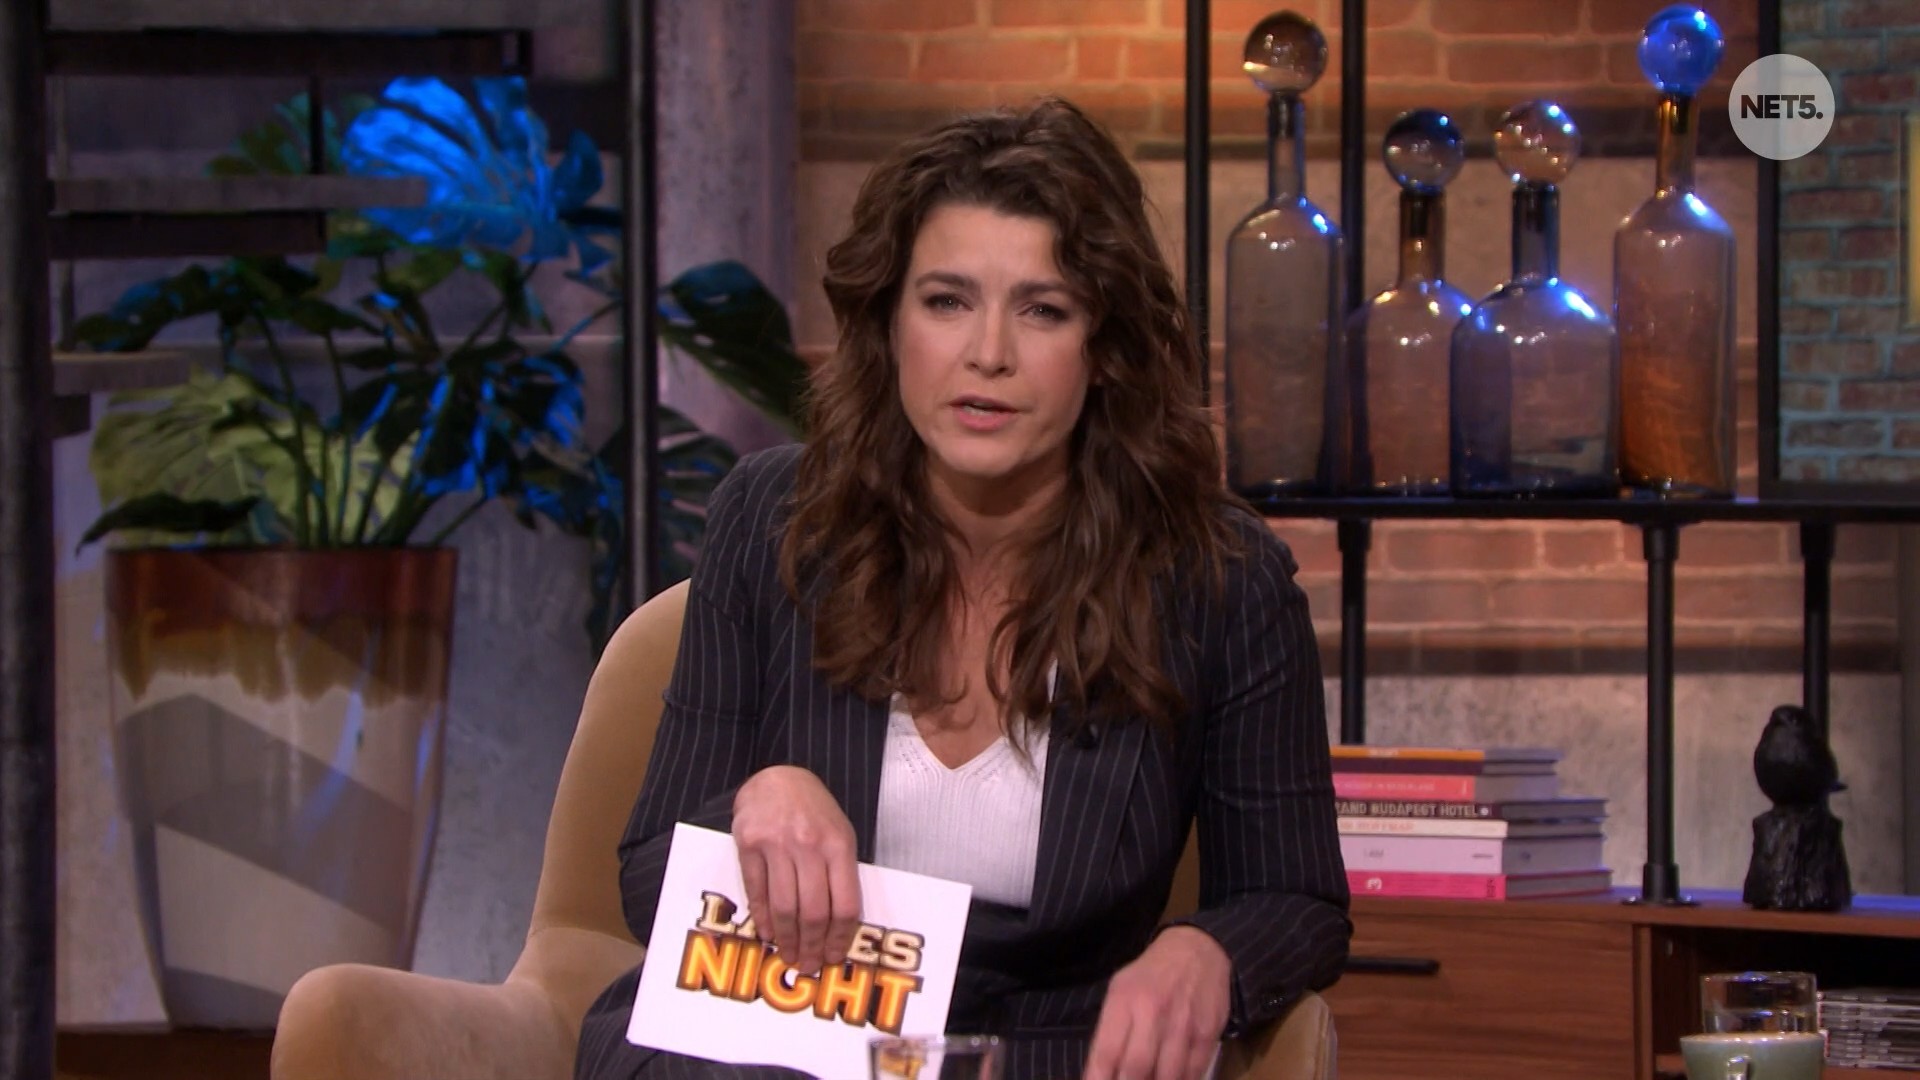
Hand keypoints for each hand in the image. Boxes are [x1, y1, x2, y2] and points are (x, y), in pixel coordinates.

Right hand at [731, 765, 861, 974]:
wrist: (777, 777)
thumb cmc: (813, 811)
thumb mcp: (840, 833)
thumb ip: (841, 873)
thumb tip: (839, 925)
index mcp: (838, 845)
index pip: (844, 905)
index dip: (839, 938)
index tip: (832, 957)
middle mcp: (809, 846)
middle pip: (813, 912)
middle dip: (810, 946)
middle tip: (807, 965)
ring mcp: (777, 845)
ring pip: (783, 907)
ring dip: (787, 939)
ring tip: (788, 956)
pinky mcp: (749, 844)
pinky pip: (757, 891)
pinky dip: (762, 918)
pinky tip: (768, 933)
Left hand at [1083, 926, 1232, 1079]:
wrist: (1196, 949)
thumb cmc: (1150, 974)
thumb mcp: (1120, 989)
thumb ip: (1110, 1029)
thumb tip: (1102, 1072)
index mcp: (1124, 1000)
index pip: (1106, 1052)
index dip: (1098, 1079)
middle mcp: (1152, 1012)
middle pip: (1136, 1068)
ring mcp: (1182, 1024)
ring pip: (1167, 1076)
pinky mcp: (1207, 1033)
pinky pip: (1193, 1072)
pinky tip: (1172, 1079)